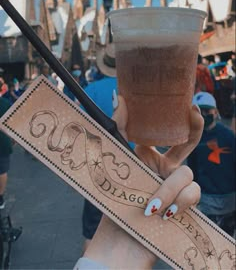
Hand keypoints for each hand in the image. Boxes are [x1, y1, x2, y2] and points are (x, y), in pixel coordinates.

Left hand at [112, 94, 202, 220]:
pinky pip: (192, 196)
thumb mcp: (115, 161)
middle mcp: (167, 169)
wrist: (118, 235)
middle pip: (190, 144)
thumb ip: (117, 130)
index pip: (172, 134)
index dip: (184, 119)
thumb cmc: (115, 198)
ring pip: (187, 175)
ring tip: (151, 206)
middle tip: (194, 114)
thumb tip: (120, 100)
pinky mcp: (184, 207)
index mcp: (152, 157)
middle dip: (195, 128)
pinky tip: (165, 213)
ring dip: (169, 189)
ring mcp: (177, 187)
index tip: (191, 105)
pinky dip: (179, 203)